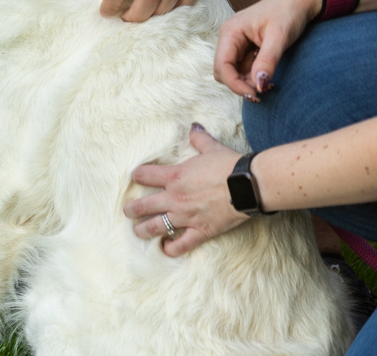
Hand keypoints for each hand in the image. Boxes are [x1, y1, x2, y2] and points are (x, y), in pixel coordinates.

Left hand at [124, 125, 248, 256]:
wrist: (249, 185)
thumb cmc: (229, 165)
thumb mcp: (211, 148)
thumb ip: (199, 139)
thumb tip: (194, 127)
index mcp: (174, 176)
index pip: (143, 176)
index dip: (138, 176)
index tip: (137, 178)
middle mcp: (175, 197)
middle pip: (142, 206)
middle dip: (132, 209)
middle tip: (128, 211)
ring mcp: (186, 216)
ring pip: (155, 227)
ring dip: (143, 230)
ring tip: (138, 231)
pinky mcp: (201, 231)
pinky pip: (181, 245)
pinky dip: (171, 248)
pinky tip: (165, 248)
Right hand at [214, 0, 318, 98]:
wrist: (300, 0)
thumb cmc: (288, 12)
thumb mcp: (279, 37)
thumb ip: (267, 61)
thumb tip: (258, 86)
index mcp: (231, 32)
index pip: (222, 65)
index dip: (234, 83)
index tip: (254, 94)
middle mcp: (229, 38)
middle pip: (223, 70)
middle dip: (240, 84)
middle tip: (264, 91)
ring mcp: (237, 43)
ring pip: (233, 71)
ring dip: (248, 82)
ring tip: (270, 85)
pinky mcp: (246, 47)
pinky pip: (244, 67)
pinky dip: (254, 76)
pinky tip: (269, 77)